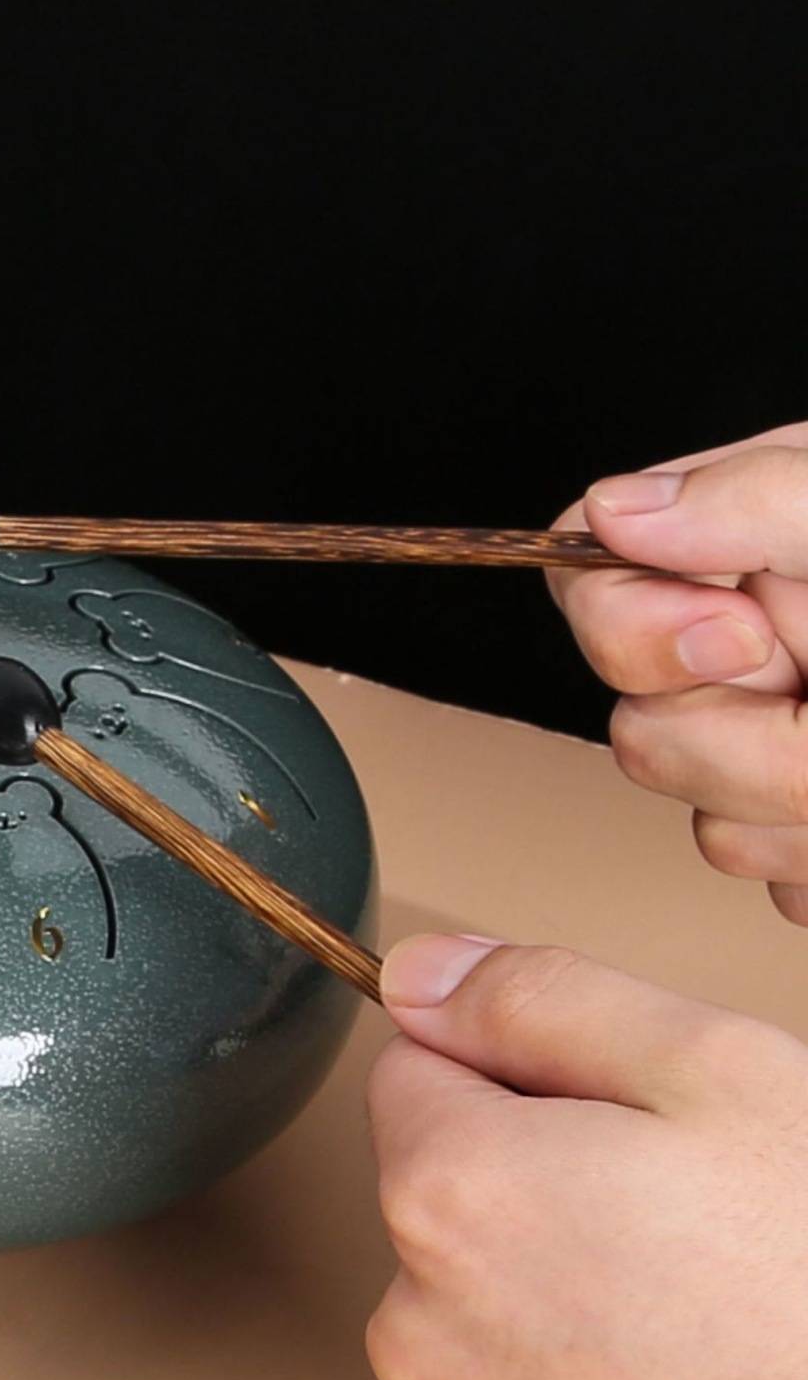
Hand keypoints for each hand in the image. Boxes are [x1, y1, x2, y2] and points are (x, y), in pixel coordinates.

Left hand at [367, 934, 807, 1379]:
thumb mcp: (707, 1069)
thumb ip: (534, 997)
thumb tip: (415, 976)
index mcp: (443, 1189)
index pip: (414, 1068)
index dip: (519, 1074)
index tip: (617, 1119)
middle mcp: (415, 1318)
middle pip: (447, 1185)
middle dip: (536, 1176)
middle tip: (679, 1212)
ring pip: (483, 1294)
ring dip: (557, 1282)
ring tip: (694, 1306)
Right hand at [550, 423, 807, 921]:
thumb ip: (759, 498)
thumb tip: (612, 510)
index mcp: (745, 557)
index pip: (592, 587)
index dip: (641, 629)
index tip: (745, 636)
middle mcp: (745, 658)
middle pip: (635, 728)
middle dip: (740, 738)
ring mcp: (774, 757)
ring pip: (703, 826)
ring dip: (798, 806)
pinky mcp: (805, 843)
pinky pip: (770, 882)